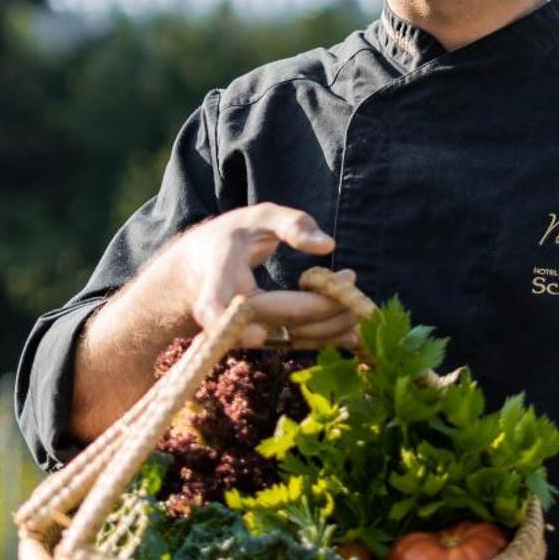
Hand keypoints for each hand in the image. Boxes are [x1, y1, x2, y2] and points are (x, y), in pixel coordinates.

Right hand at [172, 202, 360, 351]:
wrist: (196, 274)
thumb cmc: (230, 239)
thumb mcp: (256, 218)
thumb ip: (290, 223)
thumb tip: (328, 245)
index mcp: (218, 280)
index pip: (214, 309)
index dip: (235, 329)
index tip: (261, 335)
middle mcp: (229, 314)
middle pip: (278, 320)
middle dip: (322, 310)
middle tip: (355, 290)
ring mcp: (248, 332)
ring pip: (291, 337)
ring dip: (330, 328)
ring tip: (362, 311)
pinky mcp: (266, 340)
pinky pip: (296, 341)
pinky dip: (325, 337)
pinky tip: (352, 333)